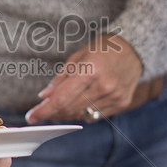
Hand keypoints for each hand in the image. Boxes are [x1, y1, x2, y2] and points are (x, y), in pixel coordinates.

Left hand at [25, 33, 142, 122]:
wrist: (135, 49)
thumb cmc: (103, 49)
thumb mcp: (78, 57)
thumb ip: (61, 79)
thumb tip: (44, 97)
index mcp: (90, 70)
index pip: (61, 99)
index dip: (43, 111)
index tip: (31, 117)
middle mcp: (103, 86)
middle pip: (69, 109)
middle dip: (52, 113)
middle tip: (43, 111)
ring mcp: (114, 96)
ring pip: (81, 115)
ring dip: (66, 114)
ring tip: (60, 107)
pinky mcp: (121, 103)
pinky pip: (95, 115)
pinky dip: (83, 113)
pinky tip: (79, 104)